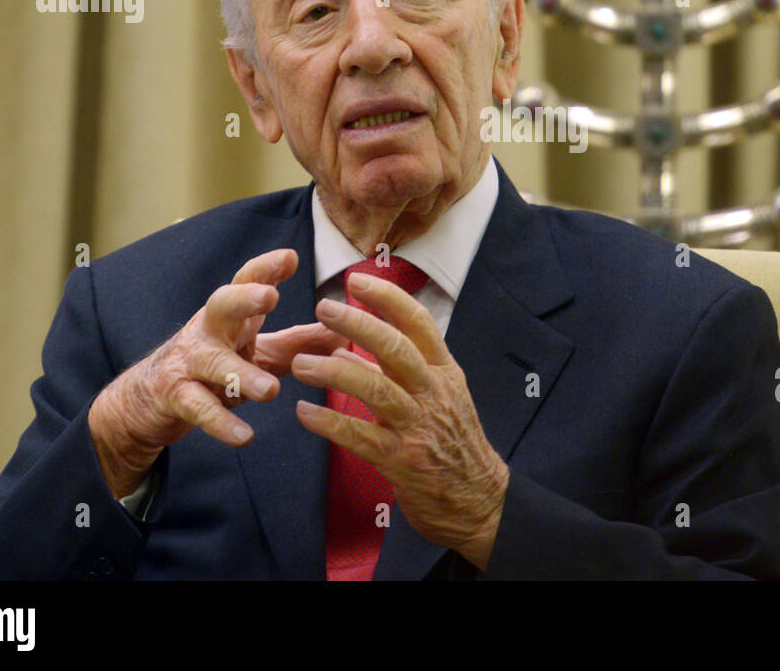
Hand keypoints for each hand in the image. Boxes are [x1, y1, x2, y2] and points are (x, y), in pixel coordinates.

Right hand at [88, 248, 340, 497]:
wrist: (147, 399)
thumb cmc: (214, 364)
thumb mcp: (258, 350)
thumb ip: (299, 343)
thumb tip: (345, 333)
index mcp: (232, 315)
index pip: (246, 282)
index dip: (266, 268)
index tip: (291, 257)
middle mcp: (208, 330)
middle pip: (222, 304)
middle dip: (244, 298)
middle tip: (270, 296)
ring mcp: (189, 362)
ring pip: (213, 363)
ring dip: (241, 375)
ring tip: (271, 391)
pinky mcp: (175, 396)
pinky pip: (199, 408)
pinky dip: (221, 423)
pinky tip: (244, 436)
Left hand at [293, 272, 509, 570]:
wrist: (479, 499)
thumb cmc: (455, 444)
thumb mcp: (442, 396)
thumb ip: (403, 371)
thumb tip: (352, 348)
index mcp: (444, 371)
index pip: (419, 323)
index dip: (387, 298)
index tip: (356, 280)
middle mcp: (433, 392)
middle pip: (395, 348)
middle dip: (358, 323)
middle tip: (324, 307)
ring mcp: (417, 426)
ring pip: (375, 388)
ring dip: (333, 372)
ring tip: (301, 363)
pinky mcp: (400, 460)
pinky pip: (359, 436)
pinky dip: (329, 423)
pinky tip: (304, 413)